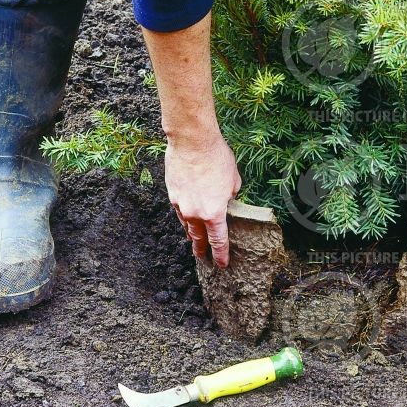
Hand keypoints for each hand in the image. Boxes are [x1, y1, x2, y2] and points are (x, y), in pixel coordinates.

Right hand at [164, 138, 241, 266]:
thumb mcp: (234, 180)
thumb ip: (230, 196)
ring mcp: (181, 204)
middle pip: (199, 238)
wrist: (192, 141)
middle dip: (201, 249)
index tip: (221, 265)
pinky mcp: (171, 194)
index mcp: (214, 213)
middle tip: (203, 258)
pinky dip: (184, 217)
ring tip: (193, 242)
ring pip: (186, 225)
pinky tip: (186, 218)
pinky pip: (179, 211)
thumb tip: (225, 200)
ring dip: (191, 234)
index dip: (220, 255)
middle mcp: (195, 213)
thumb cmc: (217, 158)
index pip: (218, 241)